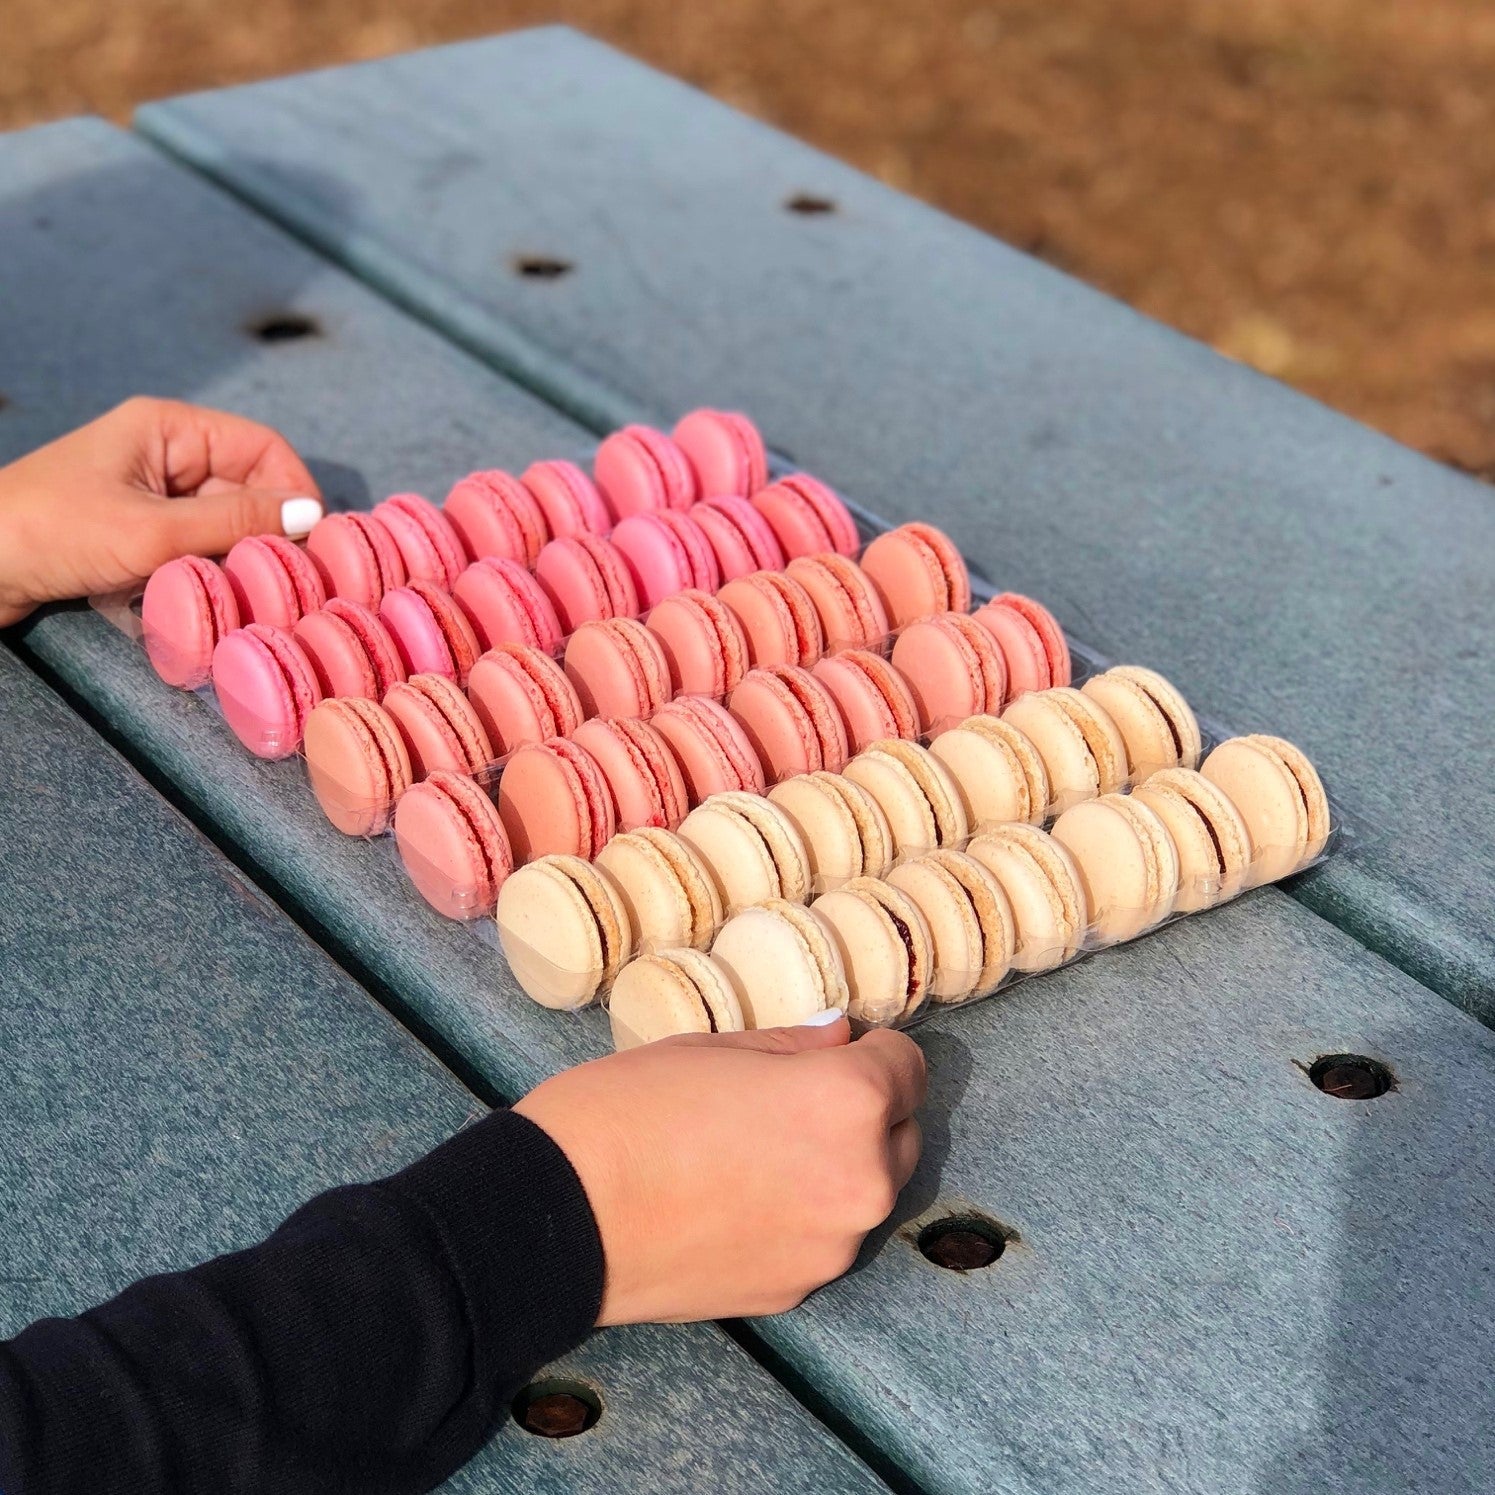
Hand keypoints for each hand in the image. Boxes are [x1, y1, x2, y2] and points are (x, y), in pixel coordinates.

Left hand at [0, 396, 322, 626]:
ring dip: (241, 556)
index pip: (263, 447)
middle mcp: (166, 453)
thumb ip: (233, 523)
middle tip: (290, 577)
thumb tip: (310, 517)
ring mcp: (152, 493)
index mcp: (168, 428)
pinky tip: (217, 594)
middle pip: (249, 486)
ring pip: (226, 521)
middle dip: (270, 530)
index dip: (295, 490)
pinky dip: (212, 568)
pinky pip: (198, 544)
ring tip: (254, 590)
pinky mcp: (140, 530)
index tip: (313, 541)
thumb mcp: (152, 532)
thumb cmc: (51, 533)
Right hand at [514, 1016, 925, 1323]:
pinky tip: (735, 1200)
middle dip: (865, 1113)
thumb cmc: (630, 1108)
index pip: (910, 1067)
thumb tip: (840, 1039)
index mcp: (849, 1102)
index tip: (836, 1051)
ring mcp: (831, 1247)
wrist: (559, 1218)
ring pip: (863, 1192)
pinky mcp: (796, 1292)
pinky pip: (821, 1239)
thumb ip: (794, 1045)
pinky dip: (799, 1217)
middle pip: (901, 1135)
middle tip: (792, 1101)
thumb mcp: (714, 1045)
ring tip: (755, 1154)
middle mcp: (862, 1180)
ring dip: (834, 1168)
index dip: (874, 1050)